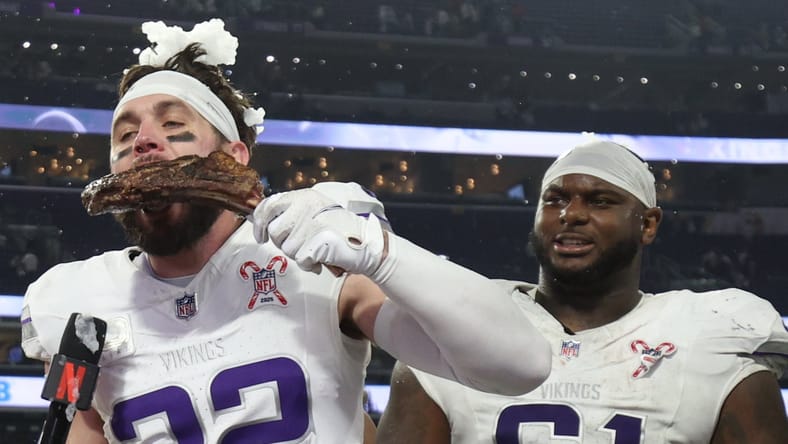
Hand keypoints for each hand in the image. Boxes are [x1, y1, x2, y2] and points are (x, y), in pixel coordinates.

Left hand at [252, 188, 385, 274]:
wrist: (367, 243)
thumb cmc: (339, 231)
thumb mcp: (314, 211)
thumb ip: (292, 213)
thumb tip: (263, 223)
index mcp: (304, 197)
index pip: (268, 205)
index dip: (259, 223)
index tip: (260, 236)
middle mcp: (306, 206)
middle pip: (275, 231)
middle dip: (284, 243)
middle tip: (302, 244)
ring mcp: (311, 224)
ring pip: (286, 248)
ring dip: (299, 255)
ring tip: (316, 250)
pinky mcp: (317, 241)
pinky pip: (300, 260)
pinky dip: (310, 264)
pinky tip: (322, 259)